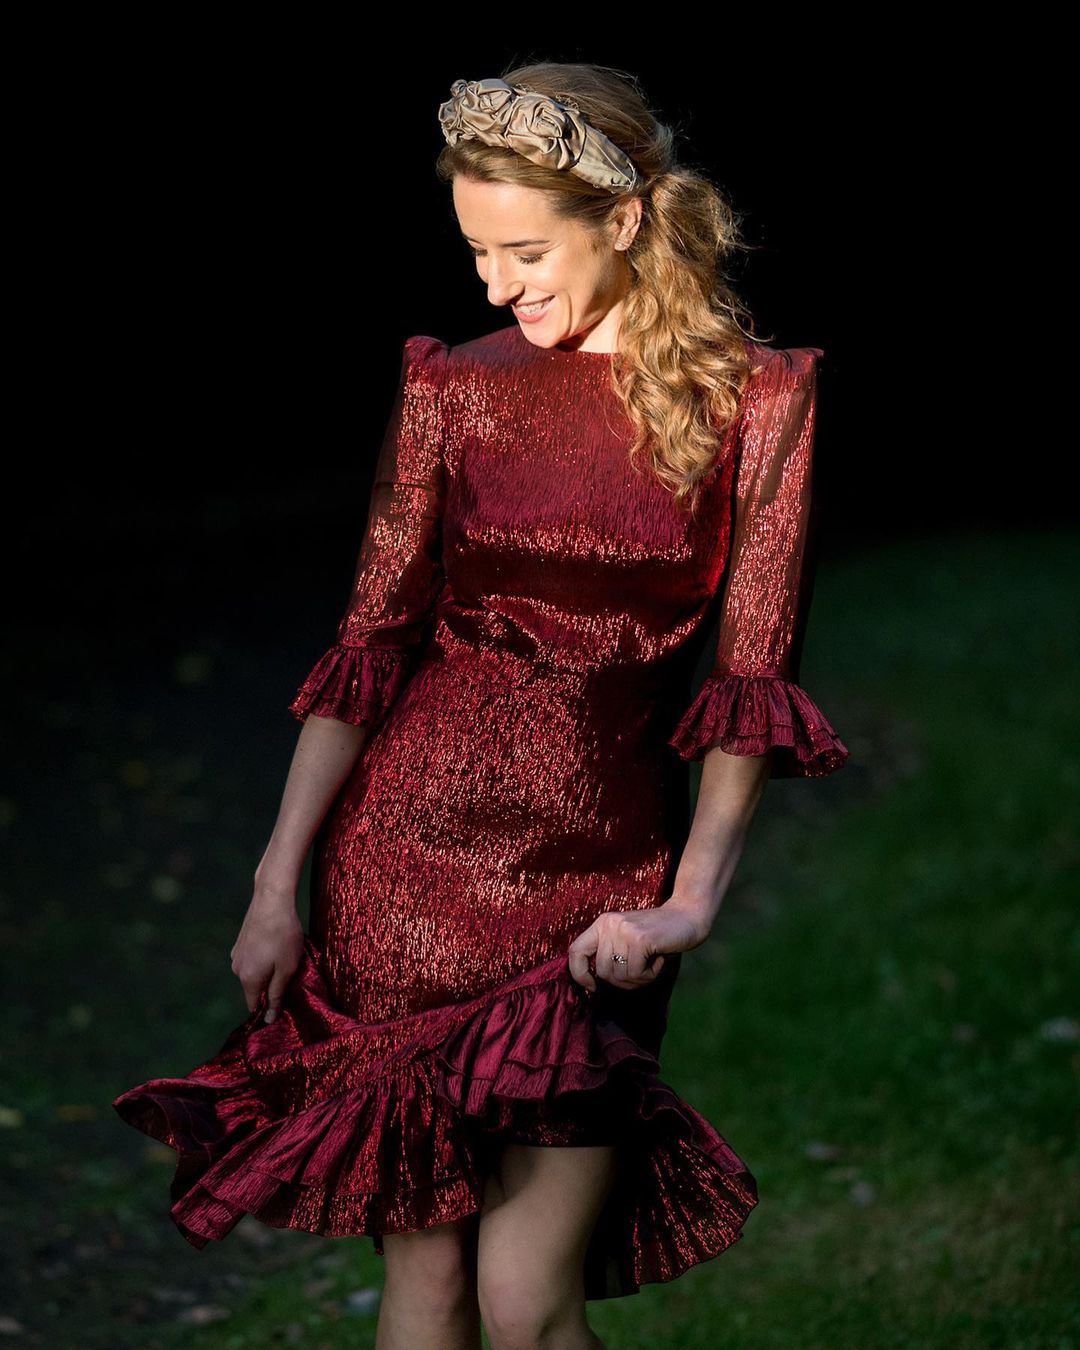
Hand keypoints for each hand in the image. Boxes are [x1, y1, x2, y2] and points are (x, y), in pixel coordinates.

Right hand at [230, 880, 304, 1022]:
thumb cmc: (283, 936)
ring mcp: (236, 953)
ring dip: (267, 968)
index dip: (270, 1005)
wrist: (272, 900)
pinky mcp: (240, 941)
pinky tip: (275, 943)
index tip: (286, 995)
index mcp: (248, 980)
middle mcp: (237, 969)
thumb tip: (268, 1019)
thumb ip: (276, 995)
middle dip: (270, 984)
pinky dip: (263, 956)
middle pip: (254, 988)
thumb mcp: (286, 970)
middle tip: (290, 969)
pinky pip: (252, 957)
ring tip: (284, 953)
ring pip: (254, 971)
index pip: (254, 1005)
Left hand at [567, 899, 710, 992]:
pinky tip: (659, 958)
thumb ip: (610, 956)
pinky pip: (637, 973)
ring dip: (640, 977)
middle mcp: (608, 924)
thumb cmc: (658, 936)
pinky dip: (651, 973)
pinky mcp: (639, 938)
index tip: (593, 987)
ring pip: (620, 976)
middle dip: (624, 980)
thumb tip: (592, 985)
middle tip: (643, 969)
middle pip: (603, 972)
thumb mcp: (626, 941)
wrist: (687, 915)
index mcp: (602, 924)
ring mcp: (623, 930)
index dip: (580, 974)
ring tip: (652, 960)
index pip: (576, 951)